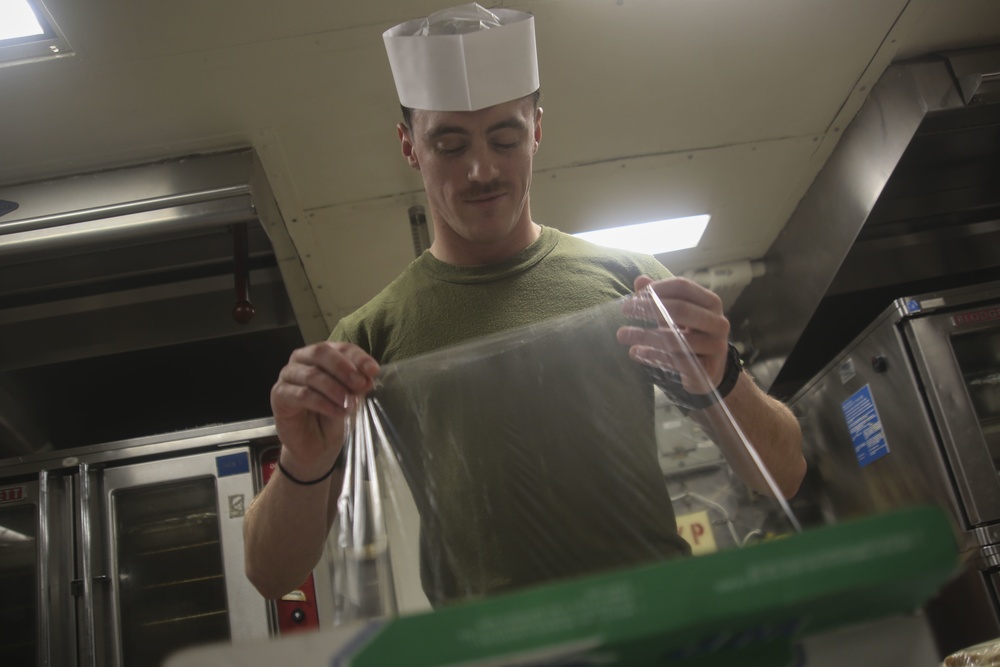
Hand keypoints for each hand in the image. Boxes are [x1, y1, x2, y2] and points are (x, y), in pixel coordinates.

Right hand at [270, 342, 379, 480]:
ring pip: (312, 374)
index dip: (358, 357)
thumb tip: (368, 376)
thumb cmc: (334, 417)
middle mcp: (303, 360)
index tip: (373, 371)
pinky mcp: (279, 395)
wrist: (317, 446)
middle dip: (343, 368)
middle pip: (321, 352)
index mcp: (323, 355)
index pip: (341, 348)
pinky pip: (301, 394)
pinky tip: (336, 411)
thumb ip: (357, 386)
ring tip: (349, 404)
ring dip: (334, 388)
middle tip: (359, 384)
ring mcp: (288, 375)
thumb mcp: (351, 399)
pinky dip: (322, 403)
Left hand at [617, 276, 729, 393]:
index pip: (683, 287)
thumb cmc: (690, 335)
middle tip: (624, 309)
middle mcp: (718, 322)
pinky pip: (675, 360)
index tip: (635, 296)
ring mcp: (715, 347)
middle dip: (649, 308)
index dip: (658, 288)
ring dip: (645, 335)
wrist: (710, 370)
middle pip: (681, 309)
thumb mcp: (676, 315)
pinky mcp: (707, 369)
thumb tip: (639, 280)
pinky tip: (635, 352)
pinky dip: (652, 355)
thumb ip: (659, 297)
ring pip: (676, 338)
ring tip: (622, 334)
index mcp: (711, 303)